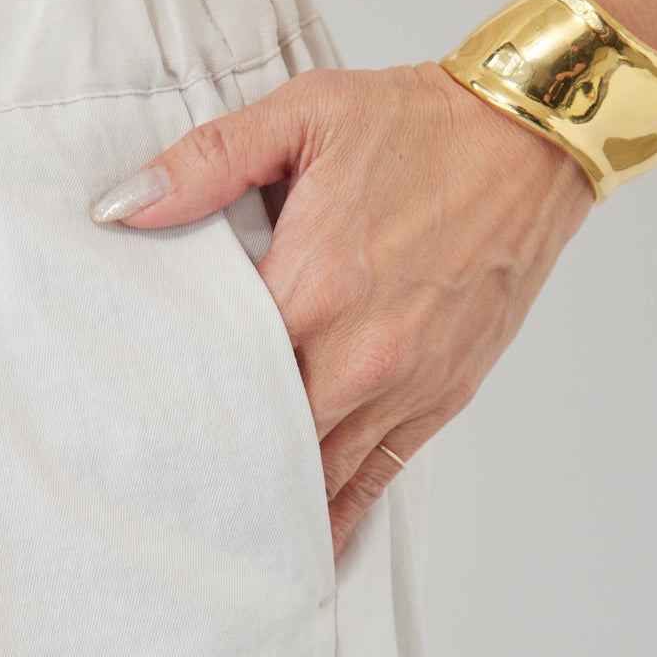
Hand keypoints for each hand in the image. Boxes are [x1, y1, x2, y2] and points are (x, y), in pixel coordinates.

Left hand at [89, 61, 594, 558]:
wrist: (534, 138)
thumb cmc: (421, 124)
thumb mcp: (305, 115)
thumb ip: (207, 163)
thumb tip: (123, 207)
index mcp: (313, 285)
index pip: (219, 370)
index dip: (174, 399)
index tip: (129, 424)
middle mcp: (358, 352)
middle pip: (266, 438)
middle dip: (216, 466)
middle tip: (157, 496)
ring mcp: (405, 383)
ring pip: (322, 472)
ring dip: (273, 501)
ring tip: (218, 537)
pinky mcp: (443, 394)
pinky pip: (380, 473)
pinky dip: (340, 510)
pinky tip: (305, 541)